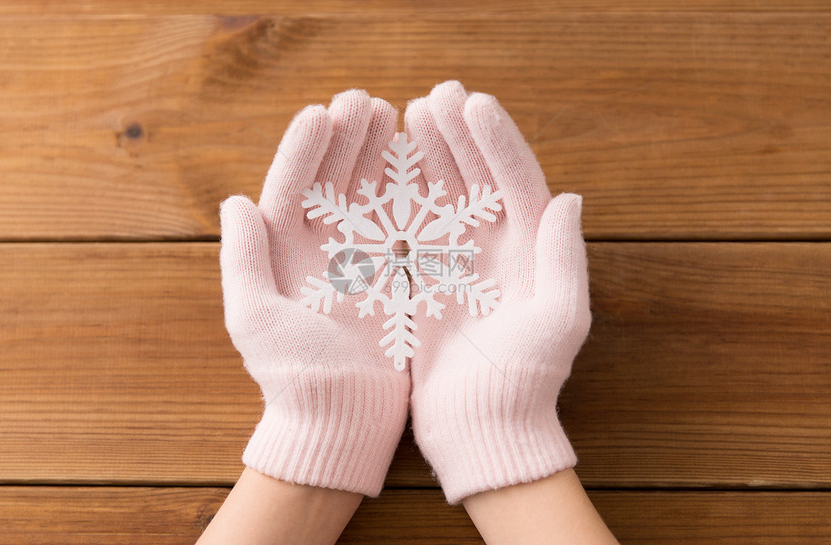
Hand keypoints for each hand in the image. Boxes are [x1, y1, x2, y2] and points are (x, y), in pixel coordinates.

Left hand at [219, 89, 409, 496]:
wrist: (340, 421)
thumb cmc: (293, 375)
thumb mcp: (256, 318)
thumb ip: (244, 260)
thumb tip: (233, 201)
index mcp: (282, 256)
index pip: (292, 189)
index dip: (304, 150)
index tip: (322, 114)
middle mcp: (319, 252)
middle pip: (332, 181)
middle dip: (346, 139)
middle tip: (365, 102)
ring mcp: (359, 262)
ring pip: (369, 196)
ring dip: (378, 155)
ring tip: (393, 115)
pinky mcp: (393, 278)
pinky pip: (402, 225)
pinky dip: (410, 193)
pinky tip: (420, 162)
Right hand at [405, 81, 591, 503]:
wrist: (483, 430)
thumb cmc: (526, 382)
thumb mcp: (557, 322)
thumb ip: (562, 259)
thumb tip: (568, 196)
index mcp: (531, 253)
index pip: (516, 181)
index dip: (496, 140)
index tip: (470, 103)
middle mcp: (497, 251)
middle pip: (478, 178)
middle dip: (458, 135)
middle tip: (435, 97)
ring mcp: (459, 265)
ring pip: (442, 196)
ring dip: (428, 155)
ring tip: (410, 116)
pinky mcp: (426, 283)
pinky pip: (412, 229)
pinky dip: (400, 197)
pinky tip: (384, 169)